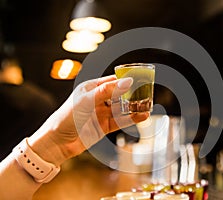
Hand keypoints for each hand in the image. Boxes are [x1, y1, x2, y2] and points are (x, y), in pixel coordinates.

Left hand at [28, 75, 148, 164]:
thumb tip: (127, 82)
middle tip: (147, 92)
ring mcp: (102, 113)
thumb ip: (107, 91)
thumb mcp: (86, 101)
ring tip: (148, 104)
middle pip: (120, 94)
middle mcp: (98, 99)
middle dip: (133, 93)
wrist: (58, 143)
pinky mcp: (105, 126)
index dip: (126, 79)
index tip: (140, 78)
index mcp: (91, 88)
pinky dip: (132, 118)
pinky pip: (121, 121)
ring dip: (134, 106)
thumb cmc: (66, 117)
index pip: (112, 81)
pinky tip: (142, 116)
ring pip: (122, 108)